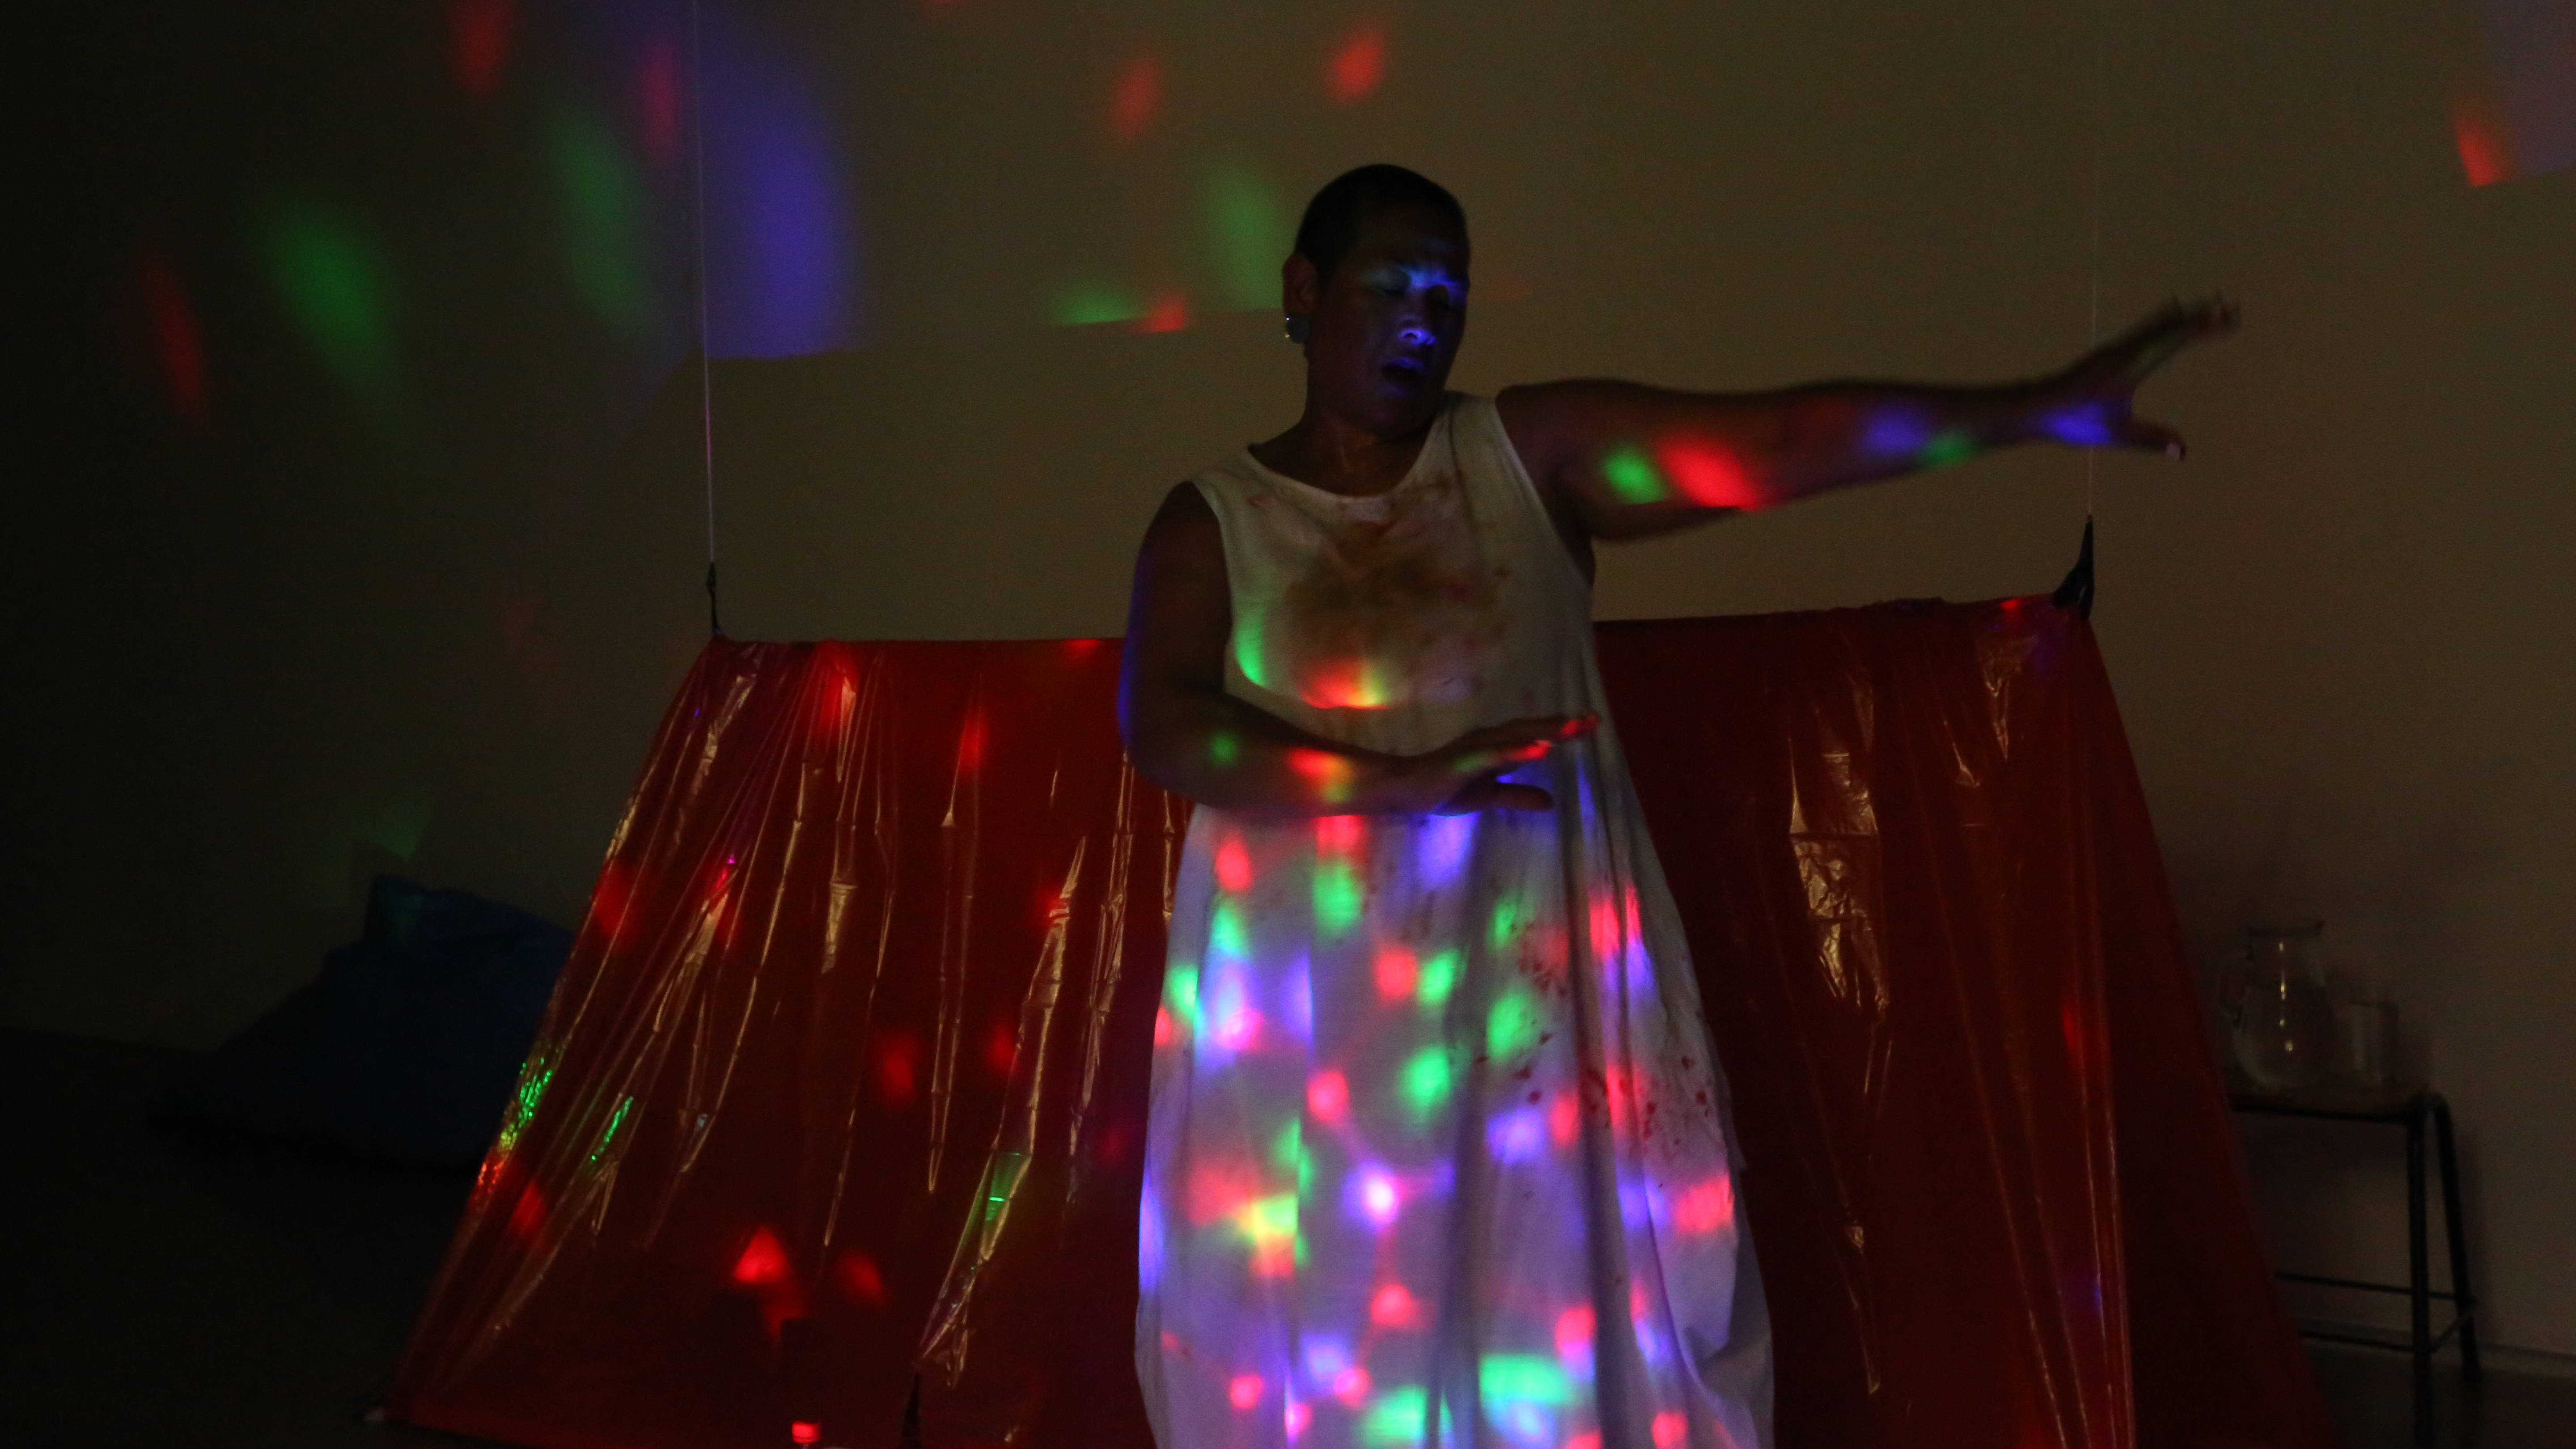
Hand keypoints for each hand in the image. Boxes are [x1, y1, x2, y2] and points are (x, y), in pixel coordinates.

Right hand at [1411, 715, 1596, 813]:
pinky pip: (1495, 754)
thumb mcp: (1489, 796)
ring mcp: (1477, 748)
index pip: (1535, 736)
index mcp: (1496, 747)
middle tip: (1593, 719)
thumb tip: (1551, 802)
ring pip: (1517, 736)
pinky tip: (1540, 749)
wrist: (1402, 790)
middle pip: (1532, 729)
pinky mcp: (1465, 760)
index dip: (1562, 731)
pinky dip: (1519, 750)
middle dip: (1562, 725)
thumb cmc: (1442, 789)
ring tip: (1574, 728)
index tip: (1590, 724)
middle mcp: (1489, 740)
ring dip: (1545, 730)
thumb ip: (1518, 795)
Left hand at [2031, 295, 2239, 458]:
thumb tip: (2182, 451)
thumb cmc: (2074, 420)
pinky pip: (2144, 328)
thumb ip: (2150, 439)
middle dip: (2202, 315)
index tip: (2230, 321)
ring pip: (2156, 323)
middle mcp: (2126, 349)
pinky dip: (2164, 318)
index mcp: (2132, 364)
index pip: (2175, 339)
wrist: (2037, 407)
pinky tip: (2169, 312)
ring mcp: (2116, 348)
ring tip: (2210, 303)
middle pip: (2170, 325)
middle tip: (2231, 305)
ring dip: (2185, 313)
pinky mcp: (2109, 353)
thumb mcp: (2115, 433)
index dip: (2204, 329)